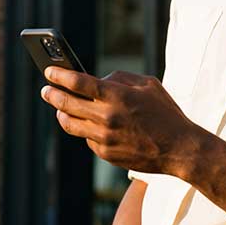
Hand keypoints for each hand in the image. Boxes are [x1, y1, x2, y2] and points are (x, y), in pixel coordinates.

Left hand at [40, 68, 205, 176]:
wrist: (179, 149)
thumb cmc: (165, 112)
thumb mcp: (148, 85)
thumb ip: (120, 78)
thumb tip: (97, 81)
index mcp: (117, 96)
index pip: (78, 82)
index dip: (59, 75)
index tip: (48, 70)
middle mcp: (107, 117)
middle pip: (66, 104)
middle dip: (52, 94)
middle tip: (46, 90)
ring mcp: (104, 138)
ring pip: (70, 124)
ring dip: (61, 113)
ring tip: (59, 107)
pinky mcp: (105, 154)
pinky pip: (86, 138)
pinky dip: (85, 129)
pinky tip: (87, 124)